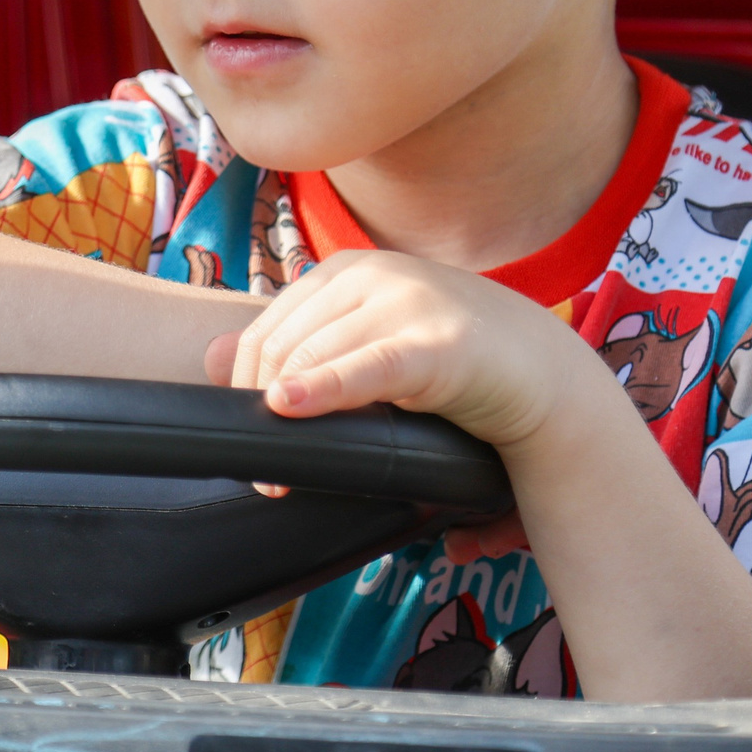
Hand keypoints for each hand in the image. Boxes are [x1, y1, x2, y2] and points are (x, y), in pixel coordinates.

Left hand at [204, 249, 603, 450]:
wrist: (543, 374)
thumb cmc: (451, 363)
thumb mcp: (366, 342)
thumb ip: (299, 344)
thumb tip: (209, 354)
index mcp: (347, 270)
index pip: (267, 329)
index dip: (242, 389)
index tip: (247, 442)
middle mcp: (372, 273)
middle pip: (284, 347)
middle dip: (260, 413)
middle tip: (265, 480)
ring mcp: (406, 301)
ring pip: (314, 359)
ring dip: (288, 422)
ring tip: (281, 482)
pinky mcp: (437, 343)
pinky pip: (366, 366)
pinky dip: (322, 388)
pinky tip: (289, 407)